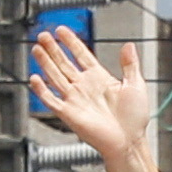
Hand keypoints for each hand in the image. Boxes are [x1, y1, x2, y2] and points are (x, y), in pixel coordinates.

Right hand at [26, 27, 155, 171]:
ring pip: (55, 76)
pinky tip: (35, 78)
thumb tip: (129, 45)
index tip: (61, 30)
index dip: (71, 42)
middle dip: (53, 48)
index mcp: (99, 78)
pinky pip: (52, 100)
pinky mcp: (69, 114)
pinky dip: (42, 90)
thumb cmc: (135, 119)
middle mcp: (84, 87)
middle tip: (43, 35)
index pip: (81, 54)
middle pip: (64, 63)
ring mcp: (75, 99)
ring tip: (37, 49)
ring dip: (45, 63)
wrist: (129, 141)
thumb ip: (130, 64)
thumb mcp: (136, 85)